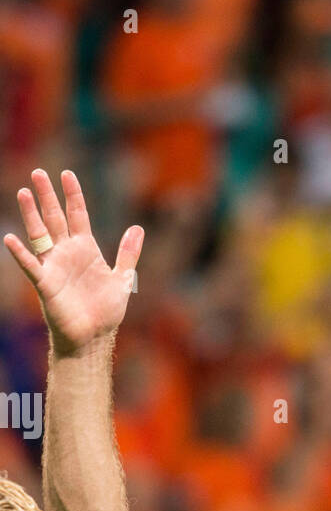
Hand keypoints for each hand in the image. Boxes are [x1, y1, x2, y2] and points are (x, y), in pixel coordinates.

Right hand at [3, 169, 143, 355]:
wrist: (94, 337)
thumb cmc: (106, 310)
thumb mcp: (122, 279)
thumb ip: (128, 253)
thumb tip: (137, 227)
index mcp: (86, 249)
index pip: (77, 215)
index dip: (73, 195)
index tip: (67, 174)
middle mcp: (67, 253)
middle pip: (54, 218)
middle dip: (47, 196)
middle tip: (38, 173)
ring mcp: (54, 266)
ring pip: (39, 235)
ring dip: (31, 214)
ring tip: (23, 192)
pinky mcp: (45, 284)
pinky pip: (31, 266)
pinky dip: (21, 254)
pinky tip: (11, 239)